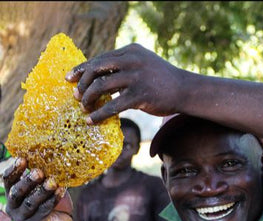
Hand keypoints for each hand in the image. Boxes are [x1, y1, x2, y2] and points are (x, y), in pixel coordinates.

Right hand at [3, 158, 73, 220]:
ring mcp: (23, 218)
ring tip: (52, 182)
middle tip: (38, 172)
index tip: (22, 159)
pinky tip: (61, 190)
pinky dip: (53, 199)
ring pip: (31, 202)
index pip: (8, 180)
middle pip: (17, 192)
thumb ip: (44, 175)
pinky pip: (44, 210)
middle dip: (27, 181)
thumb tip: (50, 154)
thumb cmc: (52, 200)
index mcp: (13, 193)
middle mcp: (14, 206)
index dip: (14, 169)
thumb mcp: (45, 186)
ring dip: (42, 191)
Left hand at [65, 43, 184, 123]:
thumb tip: (100, 77)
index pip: (100, 58)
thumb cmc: (163, 80)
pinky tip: (92, 120)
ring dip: (89, 98)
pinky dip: (99, 114)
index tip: (69, 78)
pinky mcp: (141, 94)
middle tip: (76, 96)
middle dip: (82, 83)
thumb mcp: (144, 65)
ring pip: (101, 86)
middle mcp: (132, 60)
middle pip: (97, 69)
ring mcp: (137, 77)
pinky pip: (113, 105)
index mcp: (131, 51)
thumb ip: (125, 66)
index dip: (82, 68)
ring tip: (84, 108)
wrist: (186, 90)